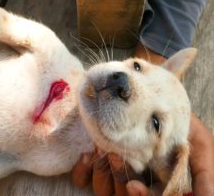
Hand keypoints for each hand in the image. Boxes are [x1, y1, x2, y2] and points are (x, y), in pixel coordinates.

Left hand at [72, 114, 213, 195]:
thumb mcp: (199, 145)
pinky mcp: (97, 159)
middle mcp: (134, 179)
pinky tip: (88, 155)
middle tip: (117, 157)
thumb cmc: (181, 122)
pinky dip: (83, 171)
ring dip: (103, 174)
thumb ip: (203, 173)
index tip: (134, 185)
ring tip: (105, 152)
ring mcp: (113, 171)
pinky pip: (82, 178)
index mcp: (157, 182)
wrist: (155, 97)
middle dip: (119, 181)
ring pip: (103, 190)